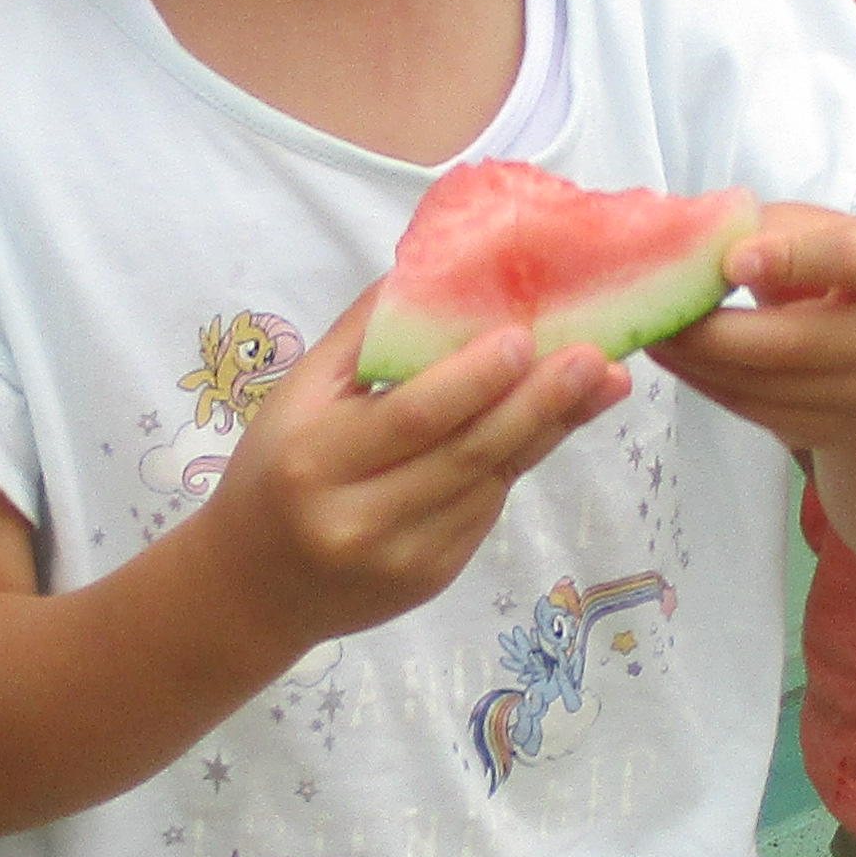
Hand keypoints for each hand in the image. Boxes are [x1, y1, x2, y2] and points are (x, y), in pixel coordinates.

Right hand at [195, 284, 626, 647]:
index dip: (473, 379)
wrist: (253, 587)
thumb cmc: (274, 469)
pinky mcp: (431, 578)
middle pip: (465, 455)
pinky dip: (517, 462)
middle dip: (538, 404)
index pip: (411, 417)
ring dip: (547, 431)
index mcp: (318, 460)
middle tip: (595, 359)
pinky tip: (548, 423)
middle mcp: (359, 517)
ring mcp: (401, 557)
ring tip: (602, 384)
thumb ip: (364, 336)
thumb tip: (438, 269)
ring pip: (488, 484)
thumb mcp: (297, 397)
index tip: (524, 336)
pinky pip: (485, 511)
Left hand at [652, 206, 855, 451]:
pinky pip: (755, 410)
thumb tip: (690, 238)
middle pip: (801, 341)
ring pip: (769, 385)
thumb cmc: (829, 265)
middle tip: (659, 310)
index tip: (731, 261)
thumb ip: (762, 227)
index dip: (793, 258)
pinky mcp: (833, 429)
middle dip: (719, 331)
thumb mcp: (811, 229)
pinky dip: (707, 383)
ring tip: (655, 332)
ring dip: (699, 362)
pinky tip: (679, 359)